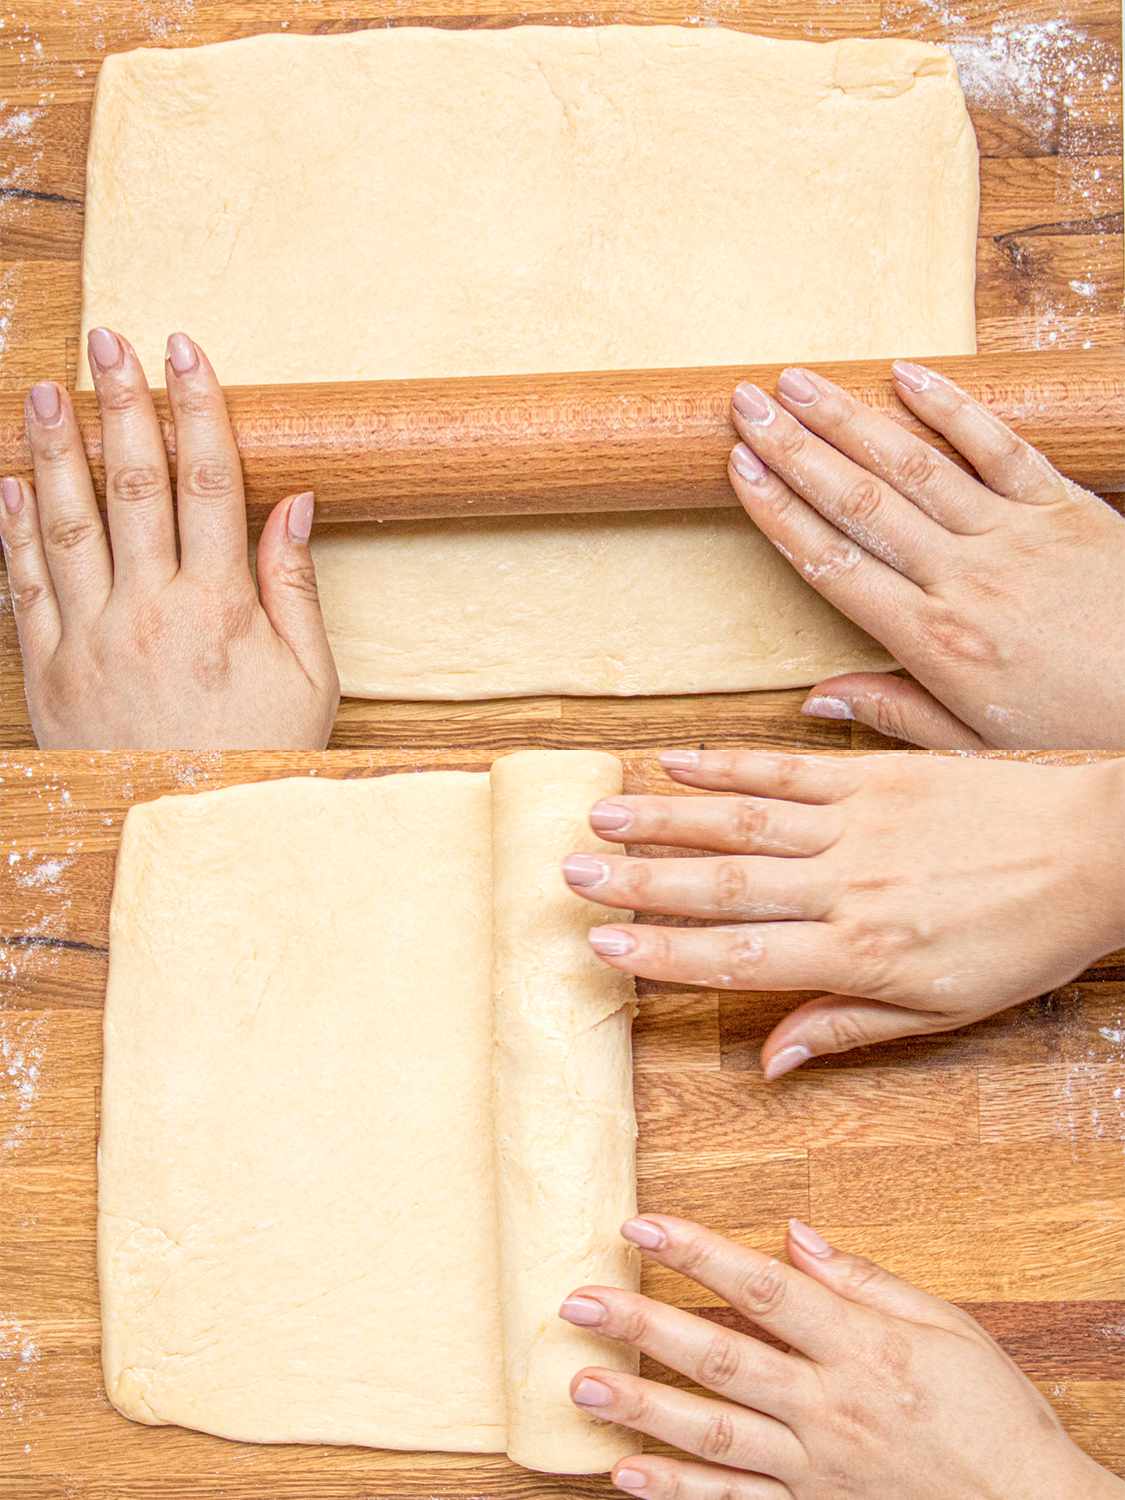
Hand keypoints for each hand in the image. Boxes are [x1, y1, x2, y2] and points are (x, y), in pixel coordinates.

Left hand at [0, 328, 338, 748]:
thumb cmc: (259, 758)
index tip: (184, 351)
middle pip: (132, 484)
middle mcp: (147, 611)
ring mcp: (87, 640)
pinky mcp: (44, 673)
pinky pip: (20, 587)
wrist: (189, 833)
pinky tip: (9, 483)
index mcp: (218, 607)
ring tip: (44, 390)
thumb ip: (293, 587)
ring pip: (65, 523)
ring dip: (53, 450)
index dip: (196, 408)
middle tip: (107, 341)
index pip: (206, 481)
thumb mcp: (309, 680)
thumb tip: (294, 504)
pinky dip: (11, 530)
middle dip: (121, 403)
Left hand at [560, 1215, 1123, 1499]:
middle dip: (645, 1328)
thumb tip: (794, 1234)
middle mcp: (830, 1408)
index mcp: (862, 1347)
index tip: (641, 1226)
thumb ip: (863, 1280)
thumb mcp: (946, 1326)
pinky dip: (678, 1494)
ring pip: (716, 1437)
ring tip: (581, 1385)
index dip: (697, 1253)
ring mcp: (817, 1470)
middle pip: (722, 1359)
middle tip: (578, 1302)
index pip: (763, 1290)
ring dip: (643, 1410)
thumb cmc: (994, 1414)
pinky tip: (626, 1476)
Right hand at [563, 749, 1124, 1077]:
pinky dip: (729, 766)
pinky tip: (679, 762)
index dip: (665, 951)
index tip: (604, 945)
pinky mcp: (877, 775)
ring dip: (667, 818)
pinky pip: (788, 769)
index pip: (741, 955)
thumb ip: (848, 1028)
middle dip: (641, 882)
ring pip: (744, 823)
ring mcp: (859, 822)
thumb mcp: (944, 1012)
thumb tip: (769, 1064)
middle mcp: (848, 885)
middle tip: (573, 875)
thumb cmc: (1025, 942)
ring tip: (603, 815)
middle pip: (724, 885)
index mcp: (863, 952)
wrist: (1097, 853)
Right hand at [726, 362, 1124, 749]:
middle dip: (795, 449)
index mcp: (936, 641)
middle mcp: (966, 577)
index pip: (834, 564)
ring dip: (851, 418)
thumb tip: (815, 696)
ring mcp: (1017, 534)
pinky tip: (907, 374)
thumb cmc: (1086, 731)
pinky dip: (951, 408)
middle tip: (748, 403)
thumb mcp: (981, 748)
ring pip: (916, 464)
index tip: (737, 469)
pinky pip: (1000, 445)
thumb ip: (897, 714)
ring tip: (801, 381)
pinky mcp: (1067, 507)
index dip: (778, 512)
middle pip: (860, 501)